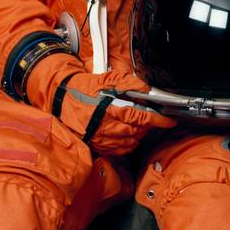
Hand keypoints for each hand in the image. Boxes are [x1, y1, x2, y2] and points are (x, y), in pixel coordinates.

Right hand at [33, 61, 173, 156]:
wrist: (60, 99)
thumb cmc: (83, 88)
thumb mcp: (105, 79)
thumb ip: (128, 83)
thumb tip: (146, 90)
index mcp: (110, 109)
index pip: (141, 118)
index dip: (158, 120)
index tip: (169, 120)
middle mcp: (107, 127)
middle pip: (138, 131)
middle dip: (148, 125)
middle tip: (150, 116)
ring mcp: (102, 139)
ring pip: (131, 142)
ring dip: (139, 134)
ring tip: (136, 123)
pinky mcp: (98, 146)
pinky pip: (120, 150)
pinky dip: (128, 143)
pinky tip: (127, 133)